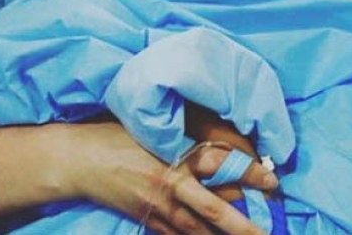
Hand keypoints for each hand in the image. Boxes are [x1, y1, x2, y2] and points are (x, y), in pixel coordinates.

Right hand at [69, 121, 276, 234]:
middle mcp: (170, 184)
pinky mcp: (148, 220)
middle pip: (215, 208)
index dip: (249, 173)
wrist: (79, 161)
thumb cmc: (115, 136)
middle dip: (244, 224)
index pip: (220, 164)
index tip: (272, 179)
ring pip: (199, 230)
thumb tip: (216, 141)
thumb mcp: (151, 127)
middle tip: (268, 231)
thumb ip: (183, 134)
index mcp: (174, 155)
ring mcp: (159, 207)